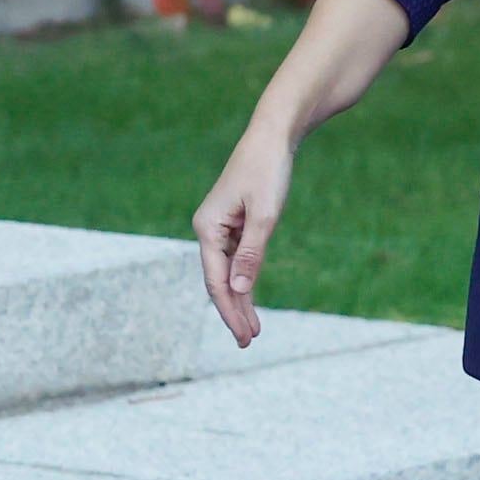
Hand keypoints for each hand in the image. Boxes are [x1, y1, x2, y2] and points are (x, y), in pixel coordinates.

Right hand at [193, 129, 294, 347]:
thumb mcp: (265, 215)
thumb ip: (251, 254)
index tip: (245, 336)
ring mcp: (221, 227)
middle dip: (234, 312)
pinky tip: (249, 298)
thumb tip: (238, 290)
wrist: (272, 137)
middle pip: (219, 281)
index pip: (216, 280)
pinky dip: (244, 280)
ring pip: (227, 273)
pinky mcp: (235, 224)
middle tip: (249, 342)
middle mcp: (209, 230)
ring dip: (240, 300)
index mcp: (208, 227)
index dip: (230, 311)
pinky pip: (236, 260)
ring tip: (252, 331)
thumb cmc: (268, 171)